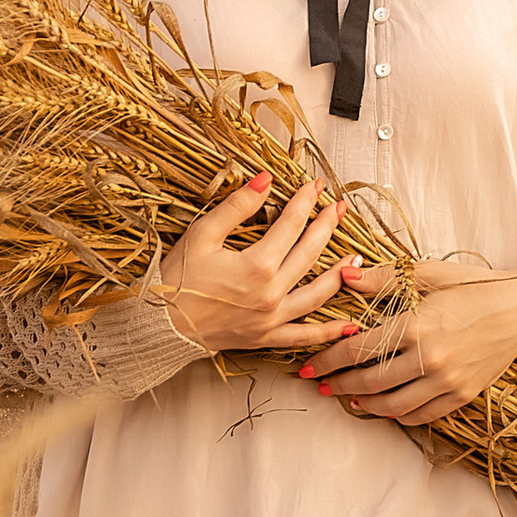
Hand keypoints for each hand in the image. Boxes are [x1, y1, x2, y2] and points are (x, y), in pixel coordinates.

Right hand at [160, 172, 362, 357]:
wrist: (160, 325)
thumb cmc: (177, 278)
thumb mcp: (202, 234)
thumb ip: (237, 206)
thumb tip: (265, 179)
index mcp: (256, 266)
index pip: (291, 225)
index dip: (305, 202)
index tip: (315, 185)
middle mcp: (271, 294)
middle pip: (310, 254)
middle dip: (327, 226)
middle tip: (339, 208)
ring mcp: (272, 319)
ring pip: (317, 294)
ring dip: (339, 274)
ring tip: (356, 257)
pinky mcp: (266, 337)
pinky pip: (304, 336)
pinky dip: (329, 332)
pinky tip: (349, 326)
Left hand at [306, 261, 516, 424]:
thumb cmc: (473, 286)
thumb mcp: (428, 274)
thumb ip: (384, 278)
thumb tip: (344, 276)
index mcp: (416, 325)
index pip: (358, 349)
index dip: (328, 360)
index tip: (308, 366)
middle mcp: (430, 359)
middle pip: (370, 381)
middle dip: (338, 385)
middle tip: (319, 385)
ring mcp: (447, 381)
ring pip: (392, 405)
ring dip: (364, 403)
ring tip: (348, 397)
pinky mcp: (463, 395)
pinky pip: (421, 415)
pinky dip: (397, 415)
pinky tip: (384, 408)